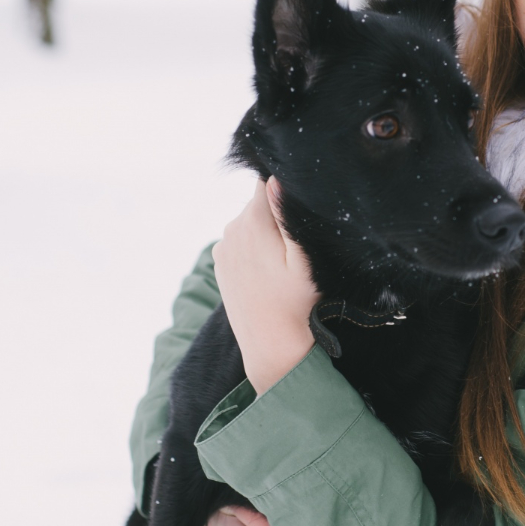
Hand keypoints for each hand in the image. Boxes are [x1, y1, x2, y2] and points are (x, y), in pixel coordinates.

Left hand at [213, 177, 318, 392]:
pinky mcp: (221, 263)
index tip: (301, 213)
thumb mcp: (304, 259)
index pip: (269, 180)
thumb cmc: (297, 303)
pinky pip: (241, 241)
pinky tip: (269, 272)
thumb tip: (274, 178)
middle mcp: (232, 228)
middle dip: (278, 213)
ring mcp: (223, 246)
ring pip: (250, 222)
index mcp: (253, 221)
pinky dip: (256, 249)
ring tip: (284, 264)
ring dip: (267, 232)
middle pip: (260, 201)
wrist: (272, 347)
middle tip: (298, 245)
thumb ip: (287, 216)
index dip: (288, 189)